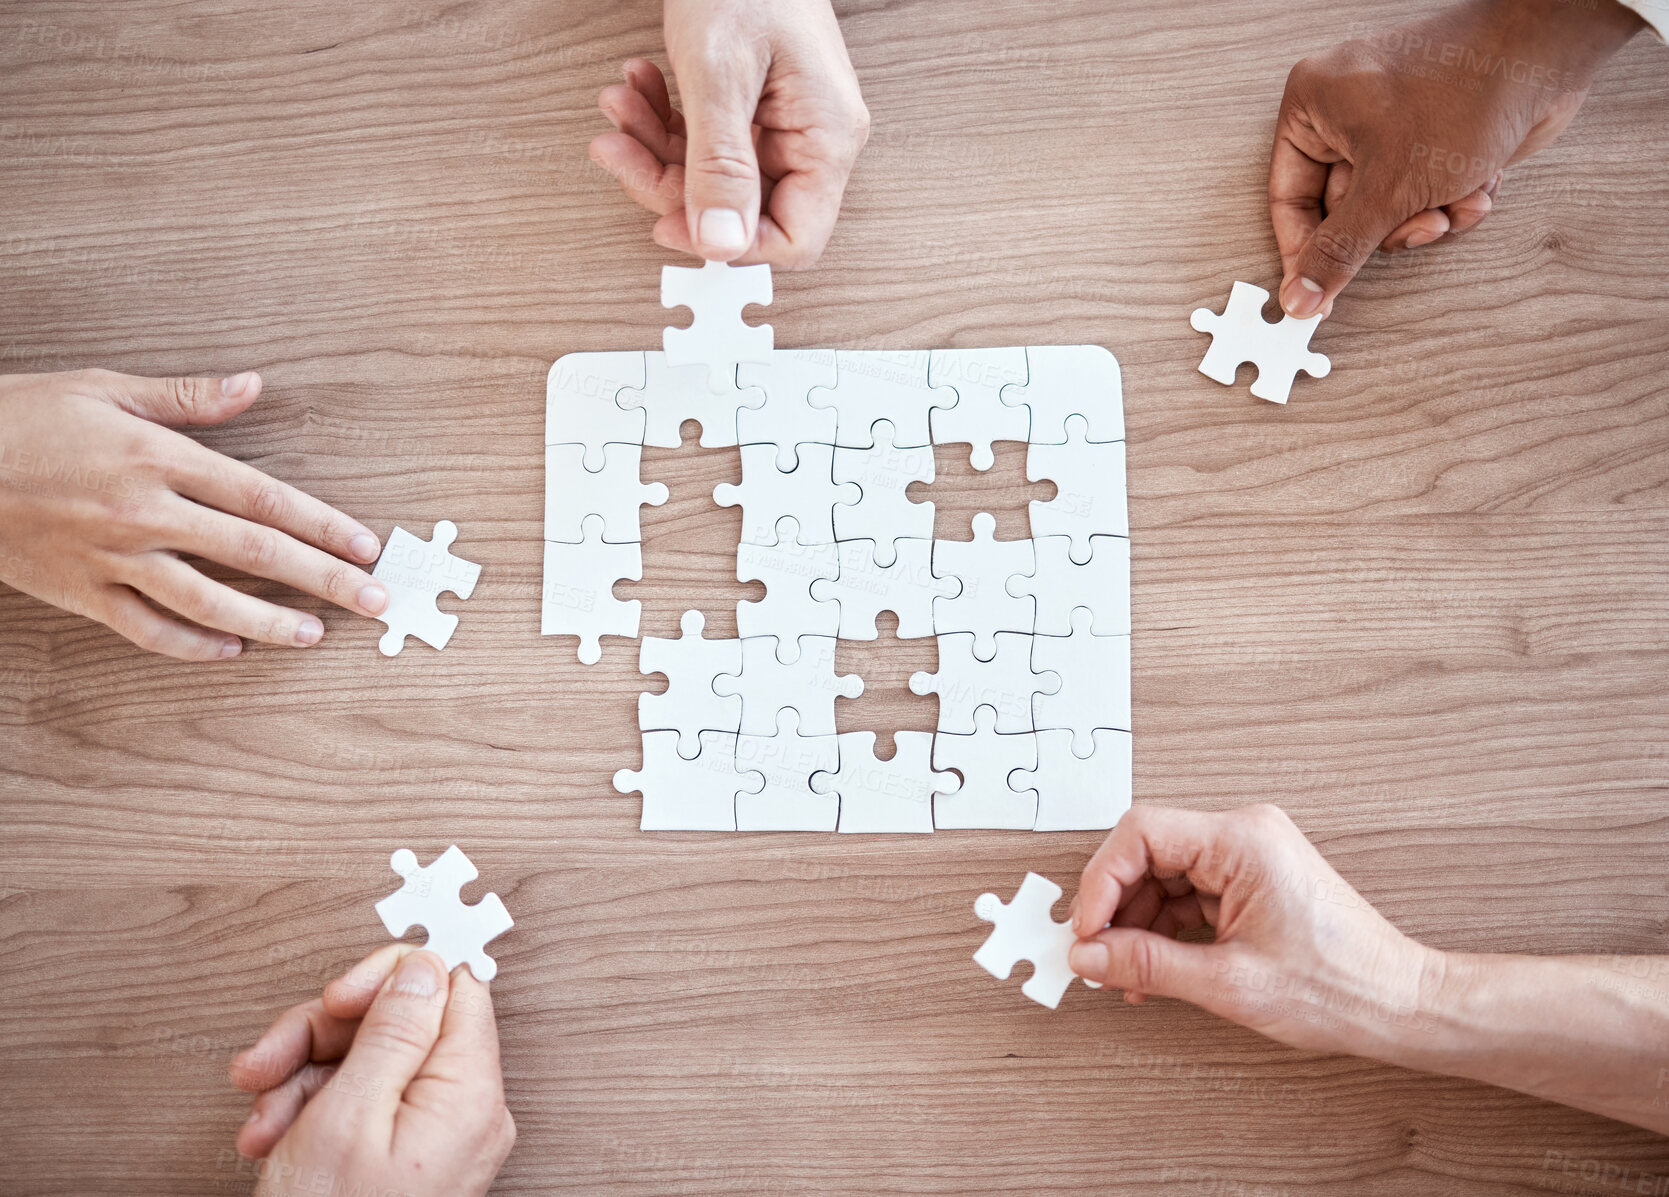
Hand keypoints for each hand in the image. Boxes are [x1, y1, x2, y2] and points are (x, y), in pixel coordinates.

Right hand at [0, 369, 388, 660]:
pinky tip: (230, 650)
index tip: (366, 546)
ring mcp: (112, 559)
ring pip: (208, 602)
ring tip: (313, 635)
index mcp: (158, 460)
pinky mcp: (81, 593)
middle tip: (374, 601)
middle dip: (322, 579)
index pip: (263, 497)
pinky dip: (192, 645)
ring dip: (268, 622)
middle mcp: (144, 514)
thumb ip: (187, 398)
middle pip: (254, 552)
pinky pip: (147, 630)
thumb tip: (254, 386)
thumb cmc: (20, 418)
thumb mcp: (104, 390)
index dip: (323, 525)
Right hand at [229, 946, 513, 1196]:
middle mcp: (469, 1111)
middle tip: (267, 1062)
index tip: (333, 998)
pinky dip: (314, 1110)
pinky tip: (272, 1136)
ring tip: (261, 1118)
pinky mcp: (412, 1158)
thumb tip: (423, 966)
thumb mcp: (347, 1116)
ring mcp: (441, 1136)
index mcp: (470, 1092)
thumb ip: (392, 1031)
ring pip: (373, 1061)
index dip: (388, 979)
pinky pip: (369, 1104)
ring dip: (304, 1076)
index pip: (450, 986)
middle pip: (402, 1022)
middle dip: (324, 1035)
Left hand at [588, 0, 869, 267]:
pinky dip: (664, 119)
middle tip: (615, 147)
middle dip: (668, 181)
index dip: (729, 244)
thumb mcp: (721, 72)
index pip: (794, 238)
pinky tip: (638, 83)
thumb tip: (721, 245)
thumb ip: (721, 166)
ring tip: (617, 102)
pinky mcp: (755, 105)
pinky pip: (707, 140)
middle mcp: (812, 139)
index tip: (666, 223)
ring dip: (654, 146)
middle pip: (741, 209)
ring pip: (712, 175)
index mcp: (826, 139)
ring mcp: (784, 122)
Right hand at [1068, 804, 1435, 1057]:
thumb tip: (1089, 955)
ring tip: (1124, 974)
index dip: (1101, 881)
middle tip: (1095, 954)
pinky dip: (1165, 930)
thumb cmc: (1338, 987)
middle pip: (1148, 853)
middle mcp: (1244, 835)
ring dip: (1138, 924)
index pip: (1140, 833)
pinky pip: (1189, 894)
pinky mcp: (1252, 882)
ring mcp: (1249, 857)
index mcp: (1241, 840)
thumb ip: (1146, 963)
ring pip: (1164, 876)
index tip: (1086, 929)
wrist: (1399, 1005)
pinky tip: (1153, 970)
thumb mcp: (1227, 981)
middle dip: (1116, 906)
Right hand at [1269, 0, 1642, 317]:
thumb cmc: (1462, 92)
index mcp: (1313, 106)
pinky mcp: (1432, 136)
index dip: (1303, 255)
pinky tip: (1479, 182)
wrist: (1545, 55)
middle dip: (1392, 226)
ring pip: (1388, 208)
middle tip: (1419, 227)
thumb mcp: (1387, 188)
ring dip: (1428, 216)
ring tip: (1457, 198)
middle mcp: (1346, 113)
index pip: (1288, 199)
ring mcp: (1391, 124)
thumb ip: (1339, 250)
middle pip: (1343, 209)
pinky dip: (1453, 198)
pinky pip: (1423, 192)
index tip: (1314, 299)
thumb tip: (1300, 297)